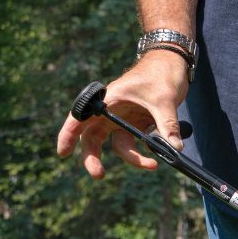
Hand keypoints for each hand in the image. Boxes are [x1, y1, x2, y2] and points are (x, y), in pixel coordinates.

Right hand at [56, 50, 190, 177]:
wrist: (173, 63)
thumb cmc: (161, 74)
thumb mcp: (164, 100)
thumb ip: (167, 125)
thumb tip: (174, 149)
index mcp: (109, 100)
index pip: (80, 118)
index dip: (68, 135)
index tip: (62, 153)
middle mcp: (112, 111)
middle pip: (94, 137)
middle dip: (93, 157)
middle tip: (99, 175)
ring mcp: (125, 118)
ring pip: (118, 145)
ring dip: (131, 159)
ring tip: (152, 165)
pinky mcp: (138, 124)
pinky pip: (135, 143)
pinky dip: (144, 152)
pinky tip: (158, 153)